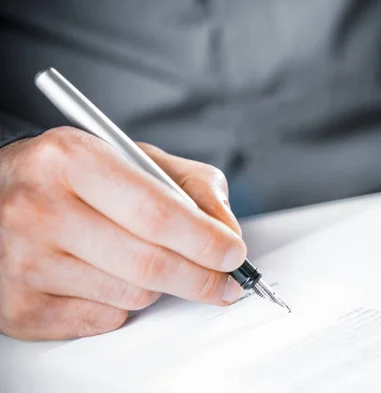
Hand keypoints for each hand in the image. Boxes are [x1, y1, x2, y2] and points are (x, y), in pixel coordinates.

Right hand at [0, 127, 245, 339]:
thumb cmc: (74, 176)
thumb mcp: (134, 158)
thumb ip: (192, 186)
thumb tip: (228, 232)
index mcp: (72, 160)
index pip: (158, 213)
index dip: (207, 241)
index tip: (234, 254)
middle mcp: (39, 210)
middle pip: (150, 264)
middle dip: (202, 278)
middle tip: (225, 280)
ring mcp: (25, 263)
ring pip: (132, 295)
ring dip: (158, 285)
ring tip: (141, 257)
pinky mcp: (20, 307)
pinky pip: (105, 318)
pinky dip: (122, 302)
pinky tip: (106, 275)